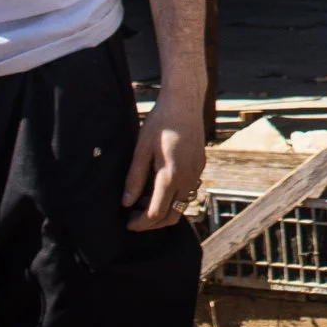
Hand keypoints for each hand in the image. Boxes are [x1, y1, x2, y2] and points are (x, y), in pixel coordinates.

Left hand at [122, 95, 206, 231]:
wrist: (185, 102)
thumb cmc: (160, 123)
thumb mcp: (141, 149)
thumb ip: (134, 178)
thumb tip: (126, 203)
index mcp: (171, 176)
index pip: (156, 214)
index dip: (140, 223)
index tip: (127, 223)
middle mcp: (188, 178)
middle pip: (172, 216)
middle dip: (152, 223)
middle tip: (134, 217)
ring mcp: (196, 173)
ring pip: (182, 205)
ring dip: (164, 211)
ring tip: (143, 201)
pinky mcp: (200, 166)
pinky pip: (188, 192)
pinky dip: (173, 198)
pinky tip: (158, 186)